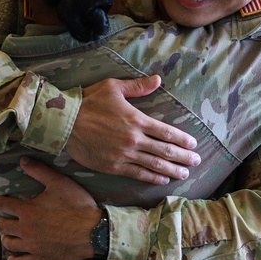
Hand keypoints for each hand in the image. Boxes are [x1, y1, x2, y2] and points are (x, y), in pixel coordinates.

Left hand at [0, 157, 101, 259]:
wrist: (94, 232)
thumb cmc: (78, 206)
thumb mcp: (59, 183)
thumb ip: (39, 171)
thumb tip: (23, 160)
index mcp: (28, 211)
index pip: (3, 205)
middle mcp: (26, 229)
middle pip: (3, 226)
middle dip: (1, 220)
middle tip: (4, 217)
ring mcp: (32, 246)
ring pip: (9, 244)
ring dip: (7, 237)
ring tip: (9, 234)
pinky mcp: (41, 258)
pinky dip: (14, 259)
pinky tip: (13, 257)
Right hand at [67, 75, 199, 184]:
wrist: (65, 122)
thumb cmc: (88, 101)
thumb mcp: (114, 87)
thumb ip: (138, 86)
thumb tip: (158, 80)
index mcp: (136, 119)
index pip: (166, 132)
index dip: (182, 140)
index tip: (193, 145)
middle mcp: (134, 139)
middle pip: (165, 151)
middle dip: (184, 157)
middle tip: (196, 162)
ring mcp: (124, 155)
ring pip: (154, 165)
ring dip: (172, 170)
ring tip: (185, 174)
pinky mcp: (113, 166)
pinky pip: (138, 174)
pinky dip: (152, 177)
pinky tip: (162, 179)